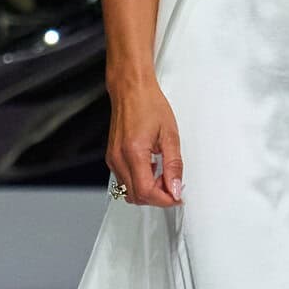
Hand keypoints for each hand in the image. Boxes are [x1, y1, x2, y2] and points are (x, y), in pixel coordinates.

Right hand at [106, 83, 183, 206]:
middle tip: (173, 185)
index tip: (177, 196)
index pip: (146, 192)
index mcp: (134, 152)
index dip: (165, 199)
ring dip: (148, 191)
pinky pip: (124, 181)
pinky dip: (139, 182)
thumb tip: (175, 187)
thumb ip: (174, 165)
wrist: (131, 90)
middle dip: (157, 197)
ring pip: (128, 192)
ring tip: (162, 175)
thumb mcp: (170, 135)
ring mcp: (113, 159)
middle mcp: (119, 158)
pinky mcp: (112, 157)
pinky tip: (151, 170)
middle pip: (136, 196)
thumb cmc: (149, 105)